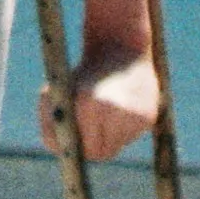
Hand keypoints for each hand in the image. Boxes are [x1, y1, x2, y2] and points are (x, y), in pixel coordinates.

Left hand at [50, 42, 160, 166]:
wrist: (120, 46)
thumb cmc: (82, 72)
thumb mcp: (58, 90)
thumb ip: (50, 120)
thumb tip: (56, 145)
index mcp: (89, 102)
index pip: (81, 149)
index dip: (77, 146)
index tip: (73, 136)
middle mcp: (115, 110)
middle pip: (102, 152)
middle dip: (93, 145)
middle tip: (87, 131)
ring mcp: (135, 116)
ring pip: (117, 145)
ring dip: (109, 136)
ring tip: (104, 112)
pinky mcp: (148, 116)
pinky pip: (131, 135)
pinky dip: (124, 129)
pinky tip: (120, 109)